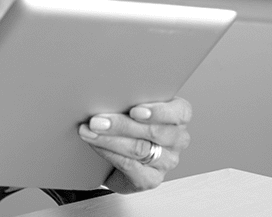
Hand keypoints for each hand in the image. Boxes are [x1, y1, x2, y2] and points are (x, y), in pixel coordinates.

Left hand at [77, 97, 191, 193]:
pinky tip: (96, 146)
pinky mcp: (152, 179)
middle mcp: (177, 139)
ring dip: (110, 139)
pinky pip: (130, 166)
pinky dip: (109, 154)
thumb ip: (130, 98)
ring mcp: (166, 161)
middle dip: (121, 125)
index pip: (180, 112)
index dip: (158, 111)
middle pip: (154, 131)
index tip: (134, 110)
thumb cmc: (128, 123)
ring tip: (91, 131)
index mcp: (178, 116)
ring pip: (140, 149)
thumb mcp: (133, 105)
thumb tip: (110, 92)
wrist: (117, 156)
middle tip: (97, 120)